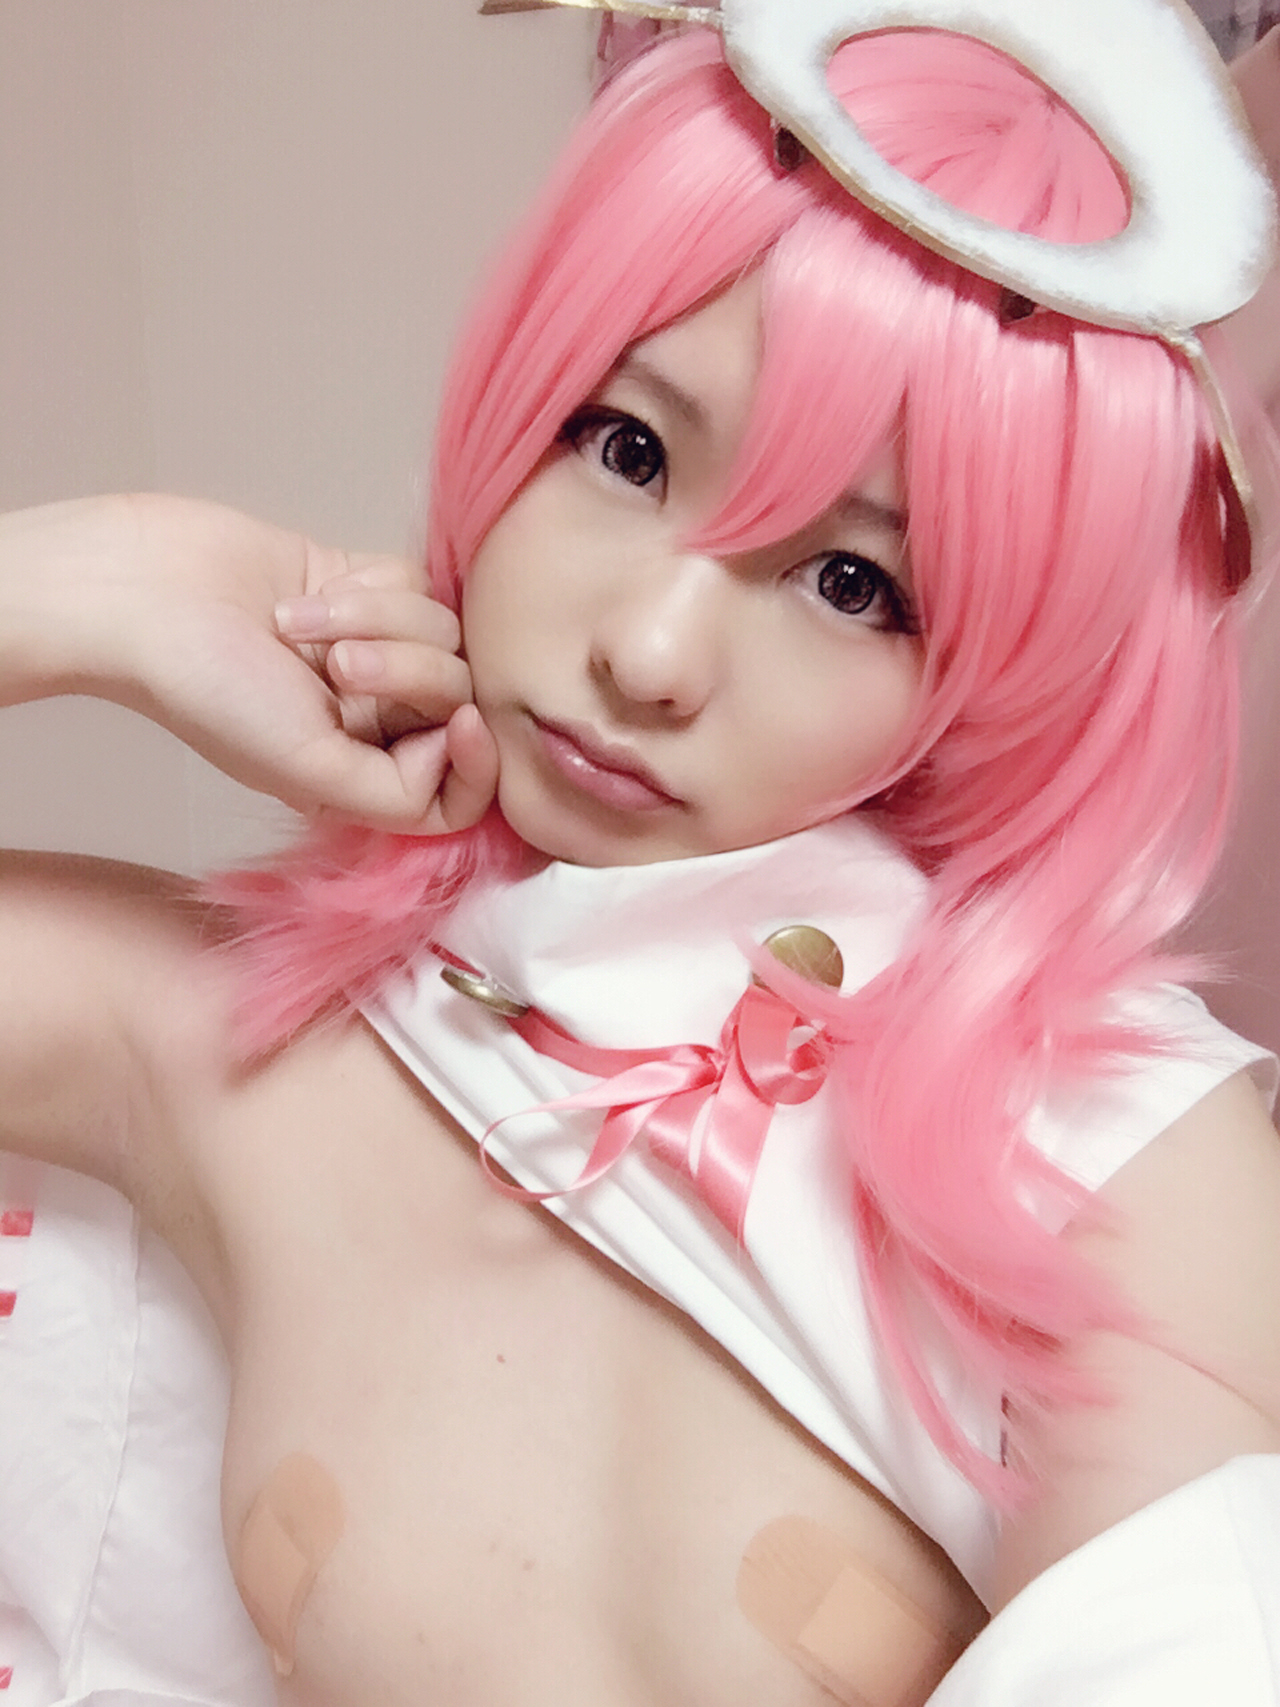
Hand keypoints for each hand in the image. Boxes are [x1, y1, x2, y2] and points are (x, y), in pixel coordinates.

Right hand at [0, 493, 497, 832]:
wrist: (147, 594)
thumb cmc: (213, 693)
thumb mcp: (311, 774)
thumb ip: (402, 795)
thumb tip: (464, 745)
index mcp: (364, 777)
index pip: (463, 788)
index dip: (479, 761)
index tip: (462, 723)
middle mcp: (375, 719)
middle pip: (458, 698)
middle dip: (405, 675)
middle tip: (336, 668)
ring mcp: (373, 649)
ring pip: (443, 633)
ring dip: (376, 623)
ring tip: (299, 626)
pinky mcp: (363, 586)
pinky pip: (418, 582)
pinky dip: (367, 588)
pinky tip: (308, 596)